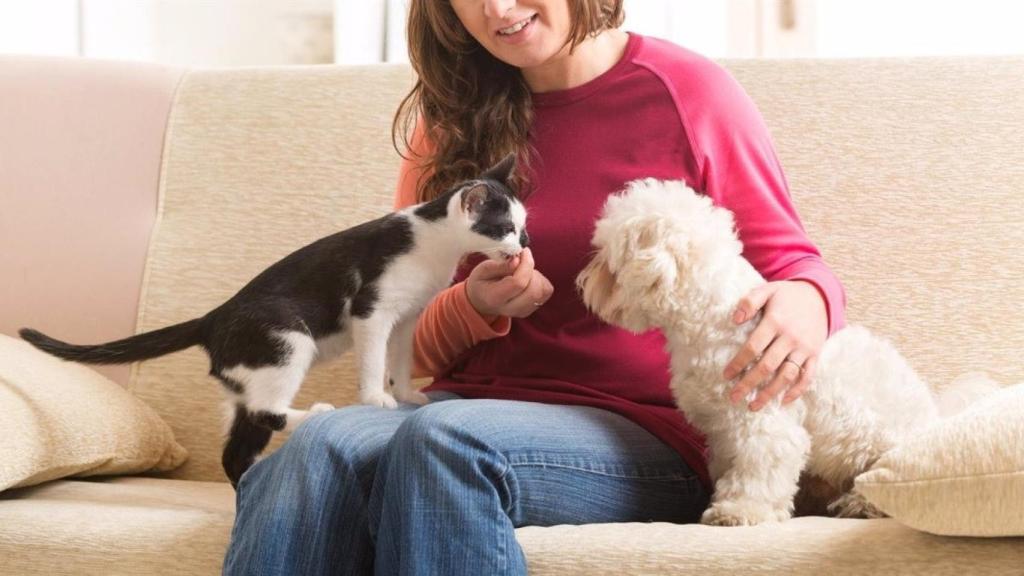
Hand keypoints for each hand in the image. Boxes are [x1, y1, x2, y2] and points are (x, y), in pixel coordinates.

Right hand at [465, 248, 553, 318]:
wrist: (482, 301)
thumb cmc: (482, 282)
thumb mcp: (482, 270)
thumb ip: (500, 265)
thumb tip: (518, 260)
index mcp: (495, 298)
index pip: (518, 283)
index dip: (525, 264)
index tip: (522, 252)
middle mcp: (511, 309)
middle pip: (534, 290)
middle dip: (531, 269)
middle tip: (521, 259)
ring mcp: (524, 311)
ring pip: (542, 290)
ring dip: (535, 274)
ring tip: (521, 270)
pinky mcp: (533, 308)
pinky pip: (546, 290)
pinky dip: (540, 280)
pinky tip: (527, 278)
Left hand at [722, 281, 827, 410]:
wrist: (820, 296)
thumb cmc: (787, 296)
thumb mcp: (767, 290)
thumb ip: (749, 301)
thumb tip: (734, 319)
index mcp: (776, 322)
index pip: (753, 347)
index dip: (738, 363)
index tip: (726, 376)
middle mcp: (791, 337)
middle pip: (767, 366)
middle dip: (749, 384)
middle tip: (733, 397)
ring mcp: (805, 348)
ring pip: (787, 375)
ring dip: (770, 393)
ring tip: (753, 406)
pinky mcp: (815, 354)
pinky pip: (808, 376)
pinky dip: (797, 391)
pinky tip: (782, 401)